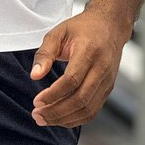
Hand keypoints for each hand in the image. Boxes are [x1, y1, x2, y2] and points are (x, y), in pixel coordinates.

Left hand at [29, 7, 130, 127]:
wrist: (110, 25)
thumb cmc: (82, 28)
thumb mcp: (59, 32)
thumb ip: (45, 53)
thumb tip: (34, 76)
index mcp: (89, 51)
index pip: (72, 80)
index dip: (53, 94)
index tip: (37, 102)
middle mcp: (102, 68)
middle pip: (81, 99)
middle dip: (57, 112)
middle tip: (37, 116)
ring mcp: (108, 80)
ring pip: (88, 109)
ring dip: (65, 119)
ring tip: (45, 119)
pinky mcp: (108, 88)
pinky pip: (93, 110)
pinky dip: (76, 119)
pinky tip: (60, 118)